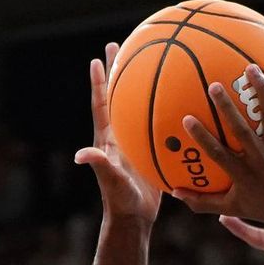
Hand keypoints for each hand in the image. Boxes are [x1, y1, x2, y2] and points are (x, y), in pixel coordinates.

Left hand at [74, 41, 160, 225]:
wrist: (135, 218)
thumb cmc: (120, 201)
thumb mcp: (111, 181)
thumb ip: (99, 166)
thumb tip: (81, 155)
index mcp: (109, 139)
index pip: (102, 104)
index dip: (99, 83)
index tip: (97, 59)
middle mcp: (120, 136)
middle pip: (118, 96)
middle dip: (117, 71)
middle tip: (119, 46)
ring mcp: (135, 143)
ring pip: (139, 107)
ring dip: (141, 85)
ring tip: (150, 63)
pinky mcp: (150, 151)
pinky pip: (160, 126)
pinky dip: (167, 112)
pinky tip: (183, 103)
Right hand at [175, 65, 263, 227]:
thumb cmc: (263, 208)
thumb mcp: (231, 207)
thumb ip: (202, 201)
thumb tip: (173, 192)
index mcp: (243, 174)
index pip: (219, 154)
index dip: (203, 137)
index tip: (187, 118)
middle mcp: (262, 160)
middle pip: (243, 131)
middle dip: (228, 108)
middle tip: (214, 85)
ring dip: (262, 91)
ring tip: (252, 68)